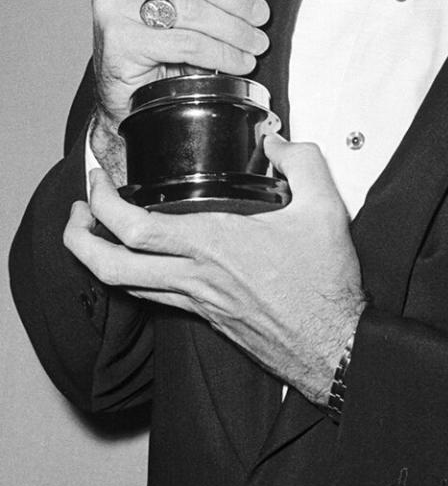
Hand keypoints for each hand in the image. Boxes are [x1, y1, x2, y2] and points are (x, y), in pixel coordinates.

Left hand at [64, 137, 364, 404]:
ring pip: (126, 286)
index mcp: (215, 244)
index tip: (97, 179)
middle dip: (78, 238)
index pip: (133, 228)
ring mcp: (197, 301)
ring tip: (97, 232)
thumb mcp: (326, 208)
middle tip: (77, 211)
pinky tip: (146, 260)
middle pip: (109, 266)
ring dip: (99, 260)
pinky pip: (155, 297)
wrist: (332, 346)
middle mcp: (195, 276)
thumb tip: (276, 140)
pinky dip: (135, 276)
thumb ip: (302, 161)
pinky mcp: (206, 317)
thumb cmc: (325, 284)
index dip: (101, 202)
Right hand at [86, 0, 270, 177]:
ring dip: (234, 29)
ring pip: (191, 9)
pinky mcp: (118, 40)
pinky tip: (239, 61)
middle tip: (260, 16)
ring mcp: (110, 6)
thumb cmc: (158, 37)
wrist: (131, 91)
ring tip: (256, 43)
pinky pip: (186, 43)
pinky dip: (221, 53)